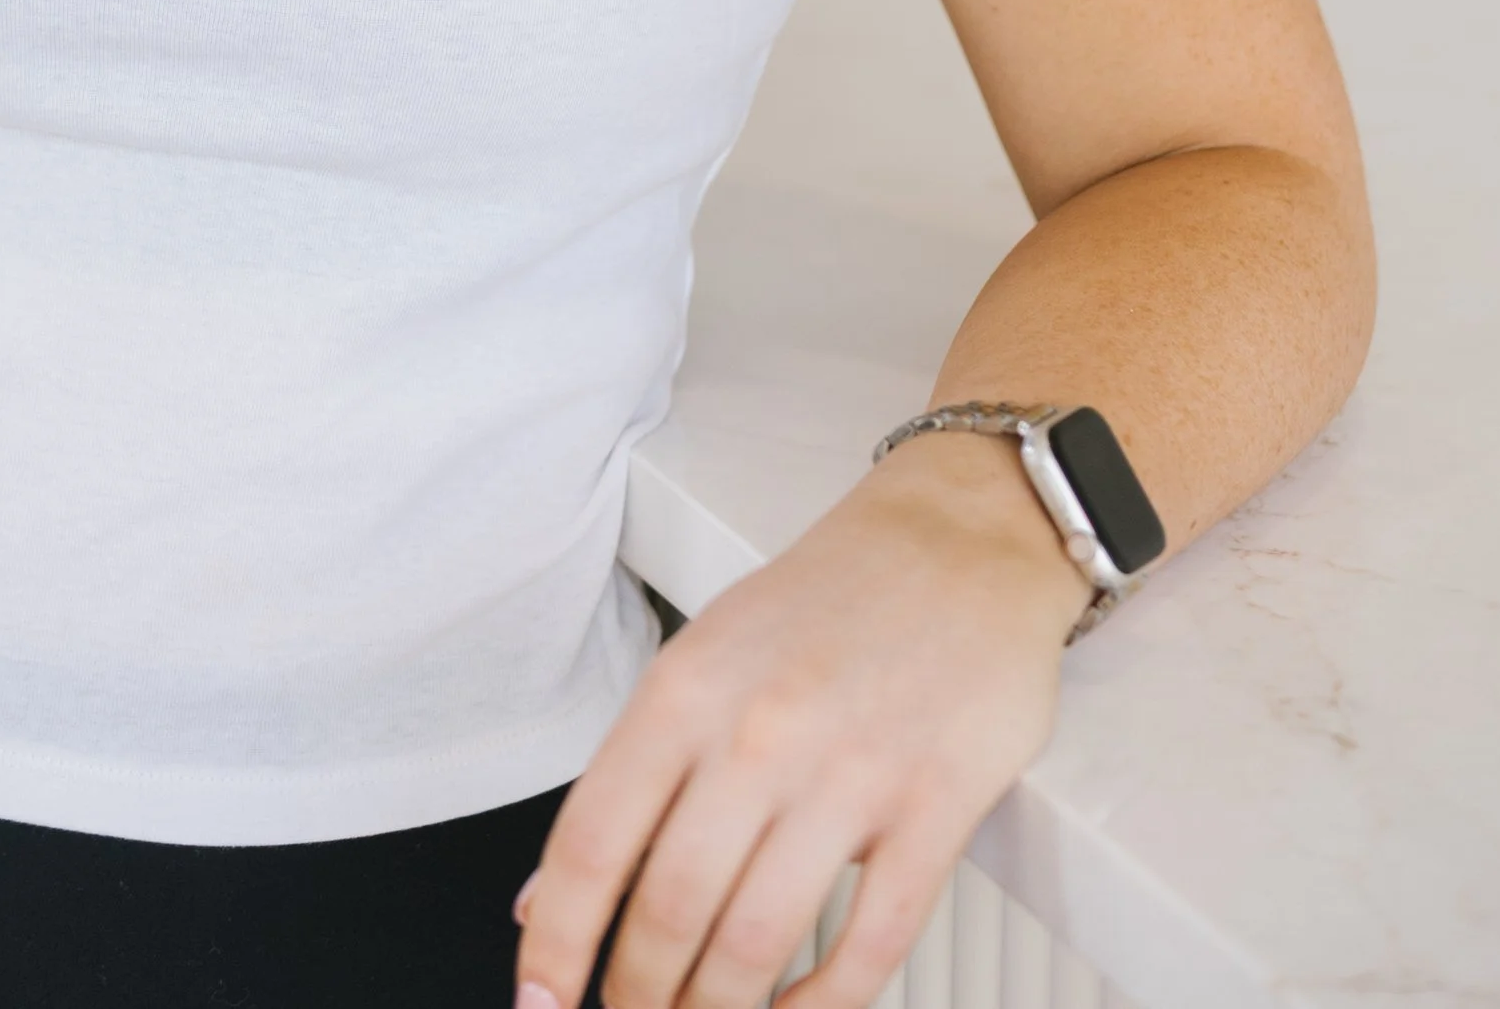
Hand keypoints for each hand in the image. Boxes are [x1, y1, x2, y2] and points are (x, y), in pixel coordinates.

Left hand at [512, 434, 1090, 1008]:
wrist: (959, 538)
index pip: (594, 841)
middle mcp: (759, 732)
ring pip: (757, 941)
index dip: (557, 938)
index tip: (539, 1001)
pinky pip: (871, 942)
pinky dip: (824, 1006)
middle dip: (640, 994)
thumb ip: (633, 778)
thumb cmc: (825, 604)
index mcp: (686, 689)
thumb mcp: (704, 660)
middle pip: (670, 908)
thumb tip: (548, 897)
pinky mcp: (936, 807)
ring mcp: (851, 773)